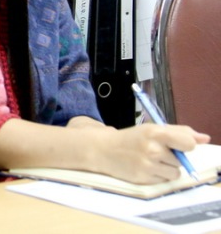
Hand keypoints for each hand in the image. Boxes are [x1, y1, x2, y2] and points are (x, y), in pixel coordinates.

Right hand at [93, 123, 209, 184]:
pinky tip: (145, 168)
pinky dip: (158, 176)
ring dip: (166, 168)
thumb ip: (180, 132)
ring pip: (175, 172)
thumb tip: (205, 138)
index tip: (178, 145)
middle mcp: (152, 149)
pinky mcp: (144, 179)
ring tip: (150, 161)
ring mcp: (148, 165)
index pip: (188, 143)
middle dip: (172, 157)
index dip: (186, 145)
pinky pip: (164, 181)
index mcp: (155, 133)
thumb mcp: (153, 129)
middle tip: (154, 151)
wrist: (104, 150)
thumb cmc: (132, 138)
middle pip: (181, 160)